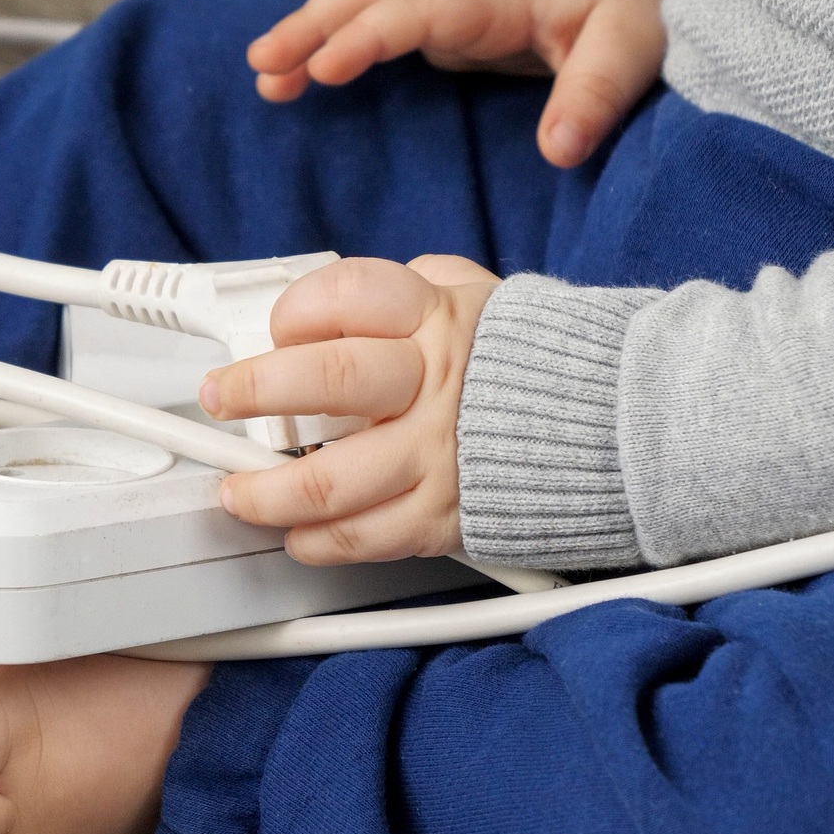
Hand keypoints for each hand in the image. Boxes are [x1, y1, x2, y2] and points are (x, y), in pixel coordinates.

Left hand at [199, 255, 499, 564]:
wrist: (612, 429)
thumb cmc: (529, 364)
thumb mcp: (476, 299)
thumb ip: (410, 292)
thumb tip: (343, 297)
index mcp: (437, 319)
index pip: (346, 296)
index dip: (294, 311)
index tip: (271, 332)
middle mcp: (434, 383)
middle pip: (324, 379)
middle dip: (252, 390)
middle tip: (220, 399)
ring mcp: (438, 454)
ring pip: (329, 479)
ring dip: (266, 492)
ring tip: (238, 491)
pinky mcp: (445, 515)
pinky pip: (365, 538)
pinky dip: (318, 541)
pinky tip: (299, 533)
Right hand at [247, 0, 676, 167]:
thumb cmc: (626, 0)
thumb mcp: (631, 45)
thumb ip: (595, 96)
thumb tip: (558, 151)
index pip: (421, 8)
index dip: (370, 36)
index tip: (325, 67)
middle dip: (315, 27)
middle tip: (266, 66)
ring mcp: (444, 2)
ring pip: (363, 3)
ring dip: (310, 32)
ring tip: (263, 74)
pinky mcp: (439, 22)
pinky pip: (372, 23)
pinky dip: (329, 41)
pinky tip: (294, 74)